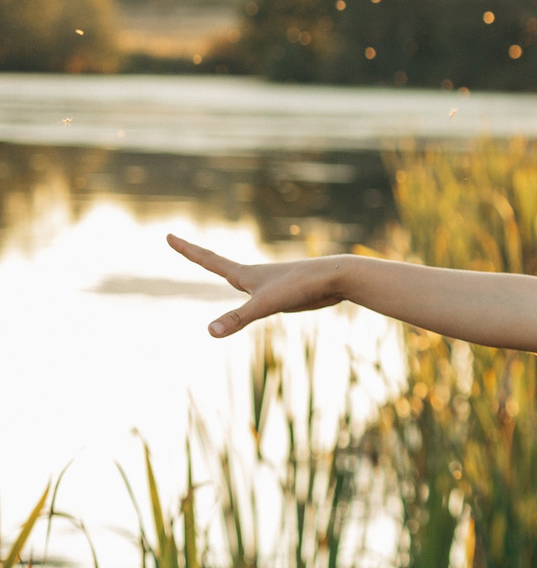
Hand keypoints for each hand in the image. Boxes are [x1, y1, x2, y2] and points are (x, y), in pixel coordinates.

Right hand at [168, 234, 348, 337]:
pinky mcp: (285, 293)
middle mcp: (255, 276)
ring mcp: (270, 284)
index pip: (207, 259)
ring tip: (214, 264)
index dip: (187, 249)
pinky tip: (259, 294)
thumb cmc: (302, 286)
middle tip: (181, 245)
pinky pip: (260, 292)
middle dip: (199, 256)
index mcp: (245, 273)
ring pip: (241, 278)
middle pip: (219, 264)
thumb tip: (210, 332)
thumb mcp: (265, 304)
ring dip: (225, 271)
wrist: (337, 279)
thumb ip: (237, 318)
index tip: (169, 235)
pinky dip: (250, 291)